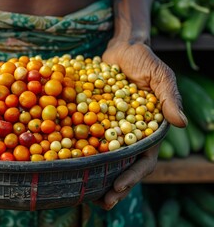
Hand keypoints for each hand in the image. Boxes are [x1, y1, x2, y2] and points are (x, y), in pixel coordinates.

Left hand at [93, 40, 187, 209]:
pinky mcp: (94, 119)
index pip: (144, 158)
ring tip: (84, 193)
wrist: (121, 48)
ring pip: (104, 157)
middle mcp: (129, 133)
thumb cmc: (144, 61)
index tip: (117, 186)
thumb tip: (181, 123)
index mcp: (148, 130)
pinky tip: (69, 163)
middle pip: (122, 165)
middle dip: (114, 184)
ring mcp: (110, 128)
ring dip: (96, 175)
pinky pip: (87, 138)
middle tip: (102, 202)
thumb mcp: (159, 76)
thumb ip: (168, 97)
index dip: (132, 175)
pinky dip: (81, 151)